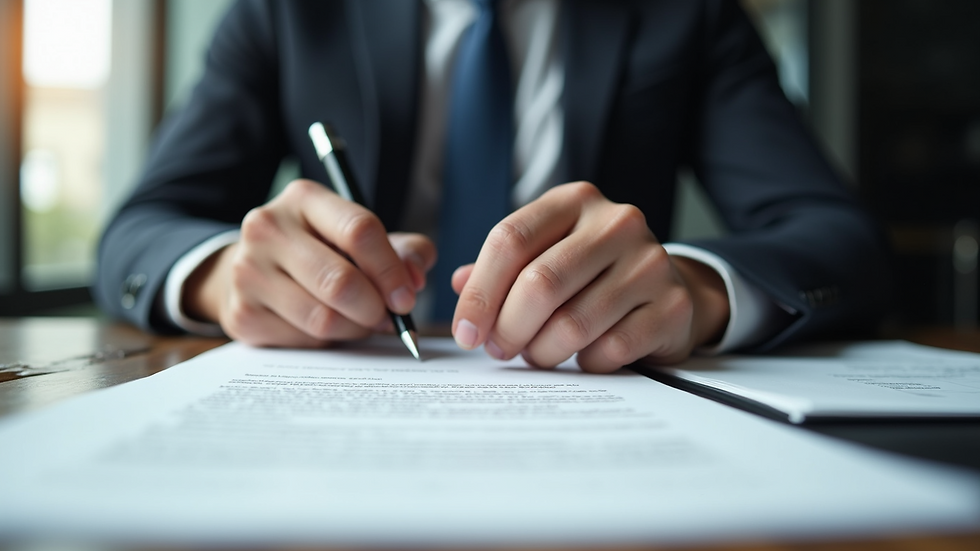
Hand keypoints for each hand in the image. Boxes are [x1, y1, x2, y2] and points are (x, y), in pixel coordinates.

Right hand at [182, 179, 435, 346]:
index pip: (359, 230)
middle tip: (388, 318)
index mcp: (304, 199)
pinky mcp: (242, 313)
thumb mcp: (361, 238)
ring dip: (355, 328)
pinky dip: (327, 341)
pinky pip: (303, 340)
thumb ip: (404, 250)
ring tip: (361, 322)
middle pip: (339, 281)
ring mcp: (248, 271)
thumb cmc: (322, 251)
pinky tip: (328, 327)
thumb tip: (415, 278)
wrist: (255, 268)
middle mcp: (268, 228)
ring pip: (322, 318)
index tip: (407, 297)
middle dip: (375, 308)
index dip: (391, 270)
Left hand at [450, 181, 729, 372]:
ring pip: (572, 323)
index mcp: (575, 201)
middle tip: (499, 350)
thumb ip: (502, 267)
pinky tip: (584, 356)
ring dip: (542, 352)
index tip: (465, 332)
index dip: (479, 293)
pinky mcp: (672, 306)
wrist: (670, 289)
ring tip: (538, 355)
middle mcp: (616, 222)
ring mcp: (650, 262)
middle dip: (507, 328)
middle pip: (539, 283)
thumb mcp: (547, 254)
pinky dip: (585, 363)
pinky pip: (610, 349)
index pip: (510, 240)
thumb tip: (458, 284)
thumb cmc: (593, 274)